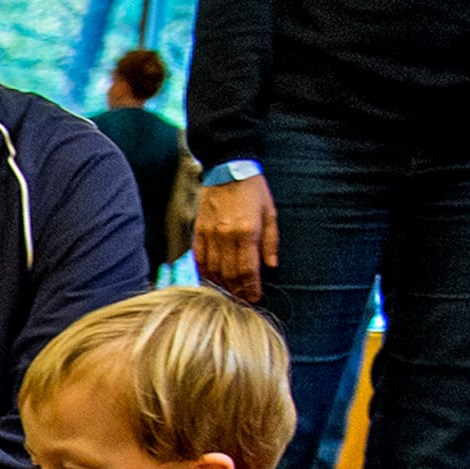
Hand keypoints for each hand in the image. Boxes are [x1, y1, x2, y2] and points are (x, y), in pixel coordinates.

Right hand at [193, 173, 274, 304]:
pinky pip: (199, 259)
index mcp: (247, 231)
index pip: (247, 269)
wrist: (228, 168)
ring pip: (213, 270)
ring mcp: (209, 235)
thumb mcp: (270, 211)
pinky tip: (212, 279)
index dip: (251, 287)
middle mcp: (226, 236)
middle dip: (237, 290)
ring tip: (229, 293)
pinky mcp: (198, 232)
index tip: (254, 297)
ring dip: (221, 284)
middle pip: (229, 273)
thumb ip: (271, 240)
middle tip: (243, 300)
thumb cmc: (253, 189)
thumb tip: (271, 265)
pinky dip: (205, 272)